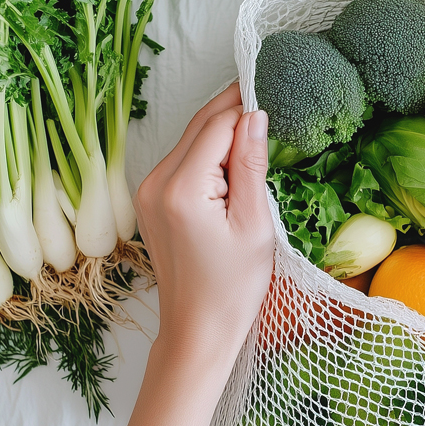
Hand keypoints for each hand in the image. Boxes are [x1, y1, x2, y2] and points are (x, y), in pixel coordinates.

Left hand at [134, 83, 274, 372]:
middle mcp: (155, 183)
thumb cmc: (232, 286)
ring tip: (260, 143)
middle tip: (273, 105)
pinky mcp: (150, 200)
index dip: (247, 107)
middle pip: (200, 126)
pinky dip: (210, 156)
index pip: (217, 125)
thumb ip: (252, 165)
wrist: (198, 328)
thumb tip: (256, 115)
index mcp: (181, 189)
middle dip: (235, 113)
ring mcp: (148, 191)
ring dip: (224, 135)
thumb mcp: (255, 224)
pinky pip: (183, 161)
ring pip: (191, 141)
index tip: (276, 96)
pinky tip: (236, 168)